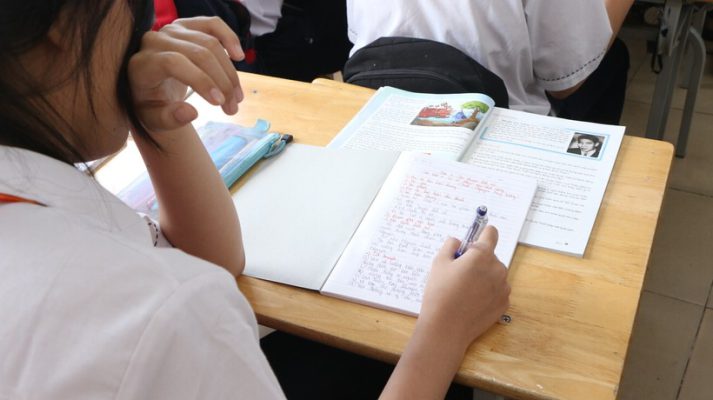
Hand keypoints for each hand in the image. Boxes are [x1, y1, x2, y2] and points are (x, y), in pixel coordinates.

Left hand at [128, 17, 244, 131]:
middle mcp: (155, 41)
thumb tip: (191, 113)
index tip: (219, 102)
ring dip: (230, 72)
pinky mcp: (188, 25)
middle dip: (222, 82)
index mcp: (143, 64)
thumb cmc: (152, 104)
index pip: (174, 63)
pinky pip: (213, 24)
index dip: (200, 80)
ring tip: (237, 97)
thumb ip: (168, 119)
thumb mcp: (154, 119)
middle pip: (198, 54)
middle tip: (232, 108)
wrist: (151, 86)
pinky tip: (239, 57)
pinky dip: (230, 38)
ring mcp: (172, 30)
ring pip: (211, 43)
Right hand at [418, 226, 509, 348]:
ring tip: (465, 289)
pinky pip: (497, 290)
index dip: (483, 233)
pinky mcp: (504, 303)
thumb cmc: (440, 293)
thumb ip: (450, 246)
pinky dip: (488, 292)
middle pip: (491, 256)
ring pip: (495, 274)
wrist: (446, 328)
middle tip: (460, 272)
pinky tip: (472, 301)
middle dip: (478, 260)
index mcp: (482, 255)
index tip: (477, 236)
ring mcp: (503, 287)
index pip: (491, 233)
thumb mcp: (439, 263)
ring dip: (484, 276)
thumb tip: (458, 242)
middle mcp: (497, 268)